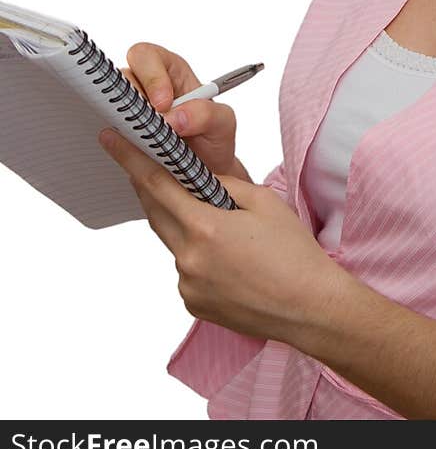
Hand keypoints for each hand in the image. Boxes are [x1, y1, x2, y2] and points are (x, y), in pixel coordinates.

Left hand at [97, 125, 335, 345]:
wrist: (310, 307)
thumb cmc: (294, 253)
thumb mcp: (263, 201)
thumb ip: (222, 185)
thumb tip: (199, 178)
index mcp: (205, 228)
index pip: (156, 185)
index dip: (131, 160)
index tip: (112, 140)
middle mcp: (188, 259)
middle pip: (156, 213)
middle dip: (152, 188)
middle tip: (152, 167)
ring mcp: (188, 286)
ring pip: (172, 241)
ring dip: (181, 222)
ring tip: (215, 220)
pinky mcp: (193, 304)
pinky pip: (184, 268)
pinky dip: (195, 253)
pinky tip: (226, 255)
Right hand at [122, 40, 250, 181]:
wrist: (207, 170)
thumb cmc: (213, 137)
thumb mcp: (223, 122)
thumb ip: (206, 113)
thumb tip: (175, 117)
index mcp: (171, 72)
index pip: (148, 56)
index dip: (151, 76)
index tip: (163, 103)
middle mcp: (146, 88)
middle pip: (121, 76)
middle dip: (134, 100)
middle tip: (151, 124)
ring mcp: (132, 112)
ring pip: (112, 105)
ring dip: (127, 122)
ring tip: (149, 141)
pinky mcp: (123, 136)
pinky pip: (110, 132)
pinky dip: (120, 142)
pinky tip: (140, 152)